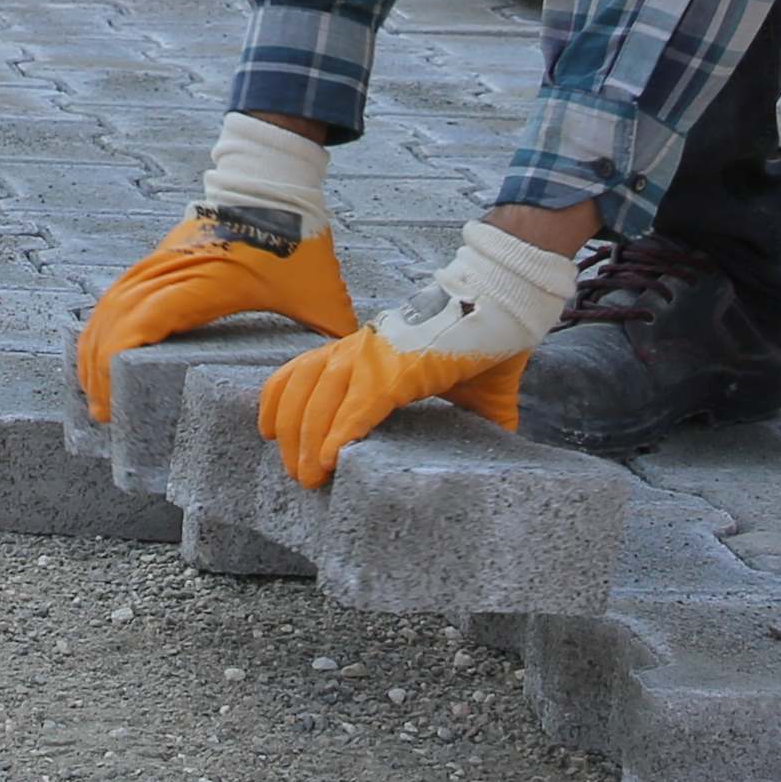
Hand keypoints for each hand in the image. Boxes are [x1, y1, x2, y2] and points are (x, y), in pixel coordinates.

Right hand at [69, 216, 354, 419]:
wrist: (276, 181)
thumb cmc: (300, 240)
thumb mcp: (321, 294)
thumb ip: (330, 338)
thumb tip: (346, 383)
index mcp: (210, 282)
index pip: (145, 320)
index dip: (118, 361)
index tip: (113, 401)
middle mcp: (176, 268)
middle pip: (117, 317)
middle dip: (100, 368)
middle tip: (103, 413)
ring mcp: (163, 258)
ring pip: (111, 302)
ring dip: (95, 345)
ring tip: (94, 388)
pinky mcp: (162, 255)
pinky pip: (119, 289)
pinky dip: (104, 320)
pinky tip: (101, 347)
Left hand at [251, 327, 525, 481]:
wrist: (509, 305)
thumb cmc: (486, 341)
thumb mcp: (464, 389)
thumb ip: (467, 418)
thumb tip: (494, 449)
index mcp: (368, 349)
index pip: (303, 370)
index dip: (280, 402)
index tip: (271, 434)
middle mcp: (362, 348)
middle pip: (302, 390)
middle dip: (292, 436)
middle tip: (297, 474)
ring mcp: (379, 354)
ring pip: (319, 397)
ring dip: (308, 439)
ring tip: (310, 476)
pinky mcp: (403, 367)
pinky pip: (360, 403)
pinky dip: (341, 431)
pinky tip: (332, 459)